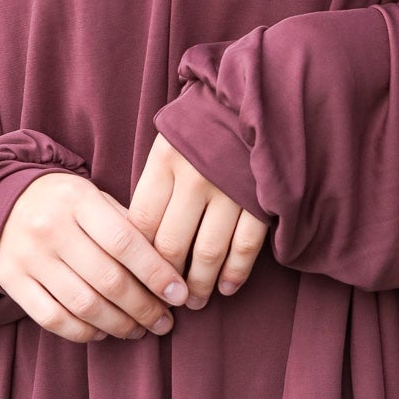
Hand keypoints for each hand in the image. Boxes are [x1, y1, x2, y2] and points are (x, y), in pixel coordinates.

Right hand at [0, 172, 189, 343]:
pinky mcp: (12, 280)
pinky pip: (53, 319)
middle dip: (144, 307)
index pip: (125, 241)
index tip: (179, 295)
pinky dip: (83, 332)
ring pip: (83, 304)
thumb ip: (128, 227)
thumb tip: (169, 271)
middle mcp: (50, 227)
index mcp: (78, 200)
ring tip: (140, 330)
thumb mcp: (96, 199)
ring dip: (118, 325)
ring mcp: (29, 256)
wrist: (4, 200)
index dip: (156, 273)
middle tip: (164, 321)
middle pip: (108, 279)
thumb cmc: (67, 203)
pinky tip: (102, 332)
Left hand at [128, 133, 268, 308]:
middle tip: (165, 301)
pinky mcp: (261, 197)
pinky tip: (226, 288)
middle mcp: (194, 176)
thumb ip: (155, 185)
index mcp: (165, 160)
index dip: (137, 258)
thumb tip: (140, 239)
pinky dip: (235, 273)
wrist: (253, 97)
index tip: (136, 279)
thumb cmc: (203, 125)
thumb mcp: (169, 143)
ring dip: (199, 285)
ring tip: (194, 302)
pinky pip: (245, 246)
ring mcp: (229, 188)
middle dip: (166, 280)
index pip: (142, 223)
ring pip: (207, 252)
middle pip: (171, 243)